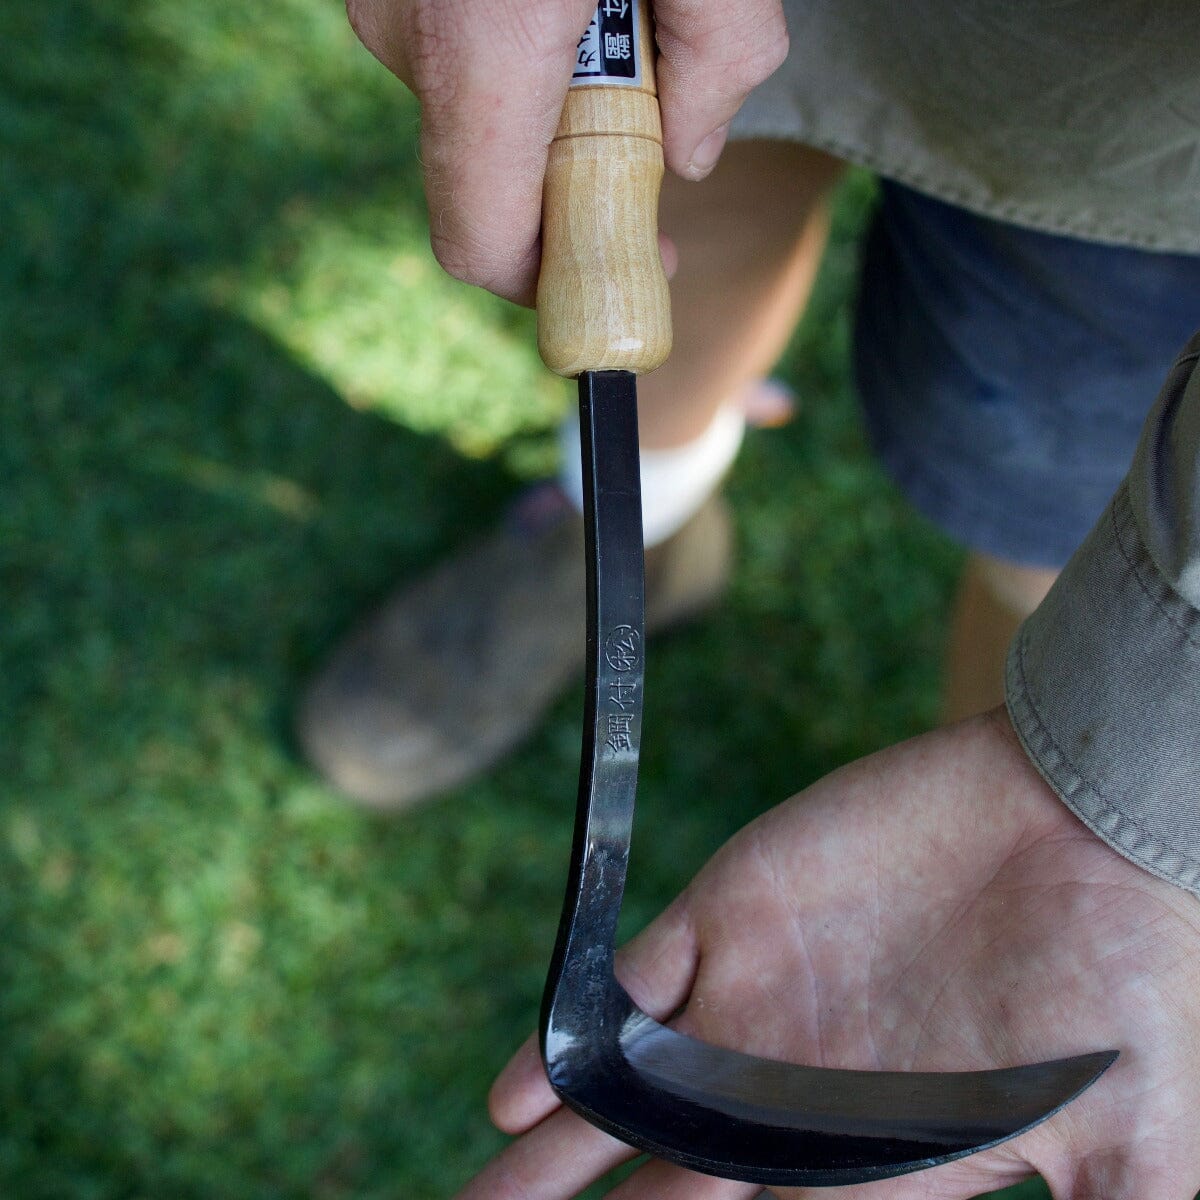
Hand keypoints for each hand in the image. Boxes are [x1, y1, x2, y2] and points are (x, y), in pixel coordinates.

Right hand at [346, 0, 787, 302]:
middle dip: (572, 167)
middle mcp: (408, 29)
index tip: (619, 271)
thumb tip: (686, 157)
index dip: (547, 283)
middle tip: (651, 97)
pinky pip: (448, 45)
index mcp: (485, 41)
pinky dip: (514, 42)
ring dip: (550, 93)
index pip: (479, 240)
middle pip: (487, 176)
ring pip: (471, 108)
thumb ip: (722, 57)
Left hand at [457, 710, 1199, 1198]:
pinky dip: (577, 1038)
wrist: (1093, 819)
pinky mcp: (734, 915)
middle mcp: (799, 1091)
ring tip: (483, 1198)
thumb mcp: (1142, 1150)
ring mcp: (757, 1002)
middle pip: (671, 1182)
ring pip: (631, 1093)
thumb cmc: (1130, 975)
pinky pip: (631, 986)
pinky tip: (516, 1094)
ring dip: (554, 1154)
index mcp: (880, 1158)